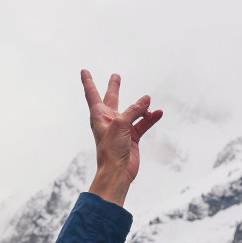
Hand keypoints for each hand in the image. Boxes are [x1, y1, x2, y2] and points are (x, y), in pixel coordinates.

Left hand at [80, 69, 162, 206]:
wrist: (117, 172)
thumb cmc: (111, 149)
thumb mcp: (121, 124)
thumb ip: (134, 110)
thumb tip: (147, 100)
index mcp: (99, 115)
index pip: (92, 93)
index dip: (88, 81)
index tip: (84, 70)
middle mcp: (109, 120)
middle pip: (112, 99)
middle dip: (114, 87)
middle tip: (116, 76)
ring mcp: (121, 128)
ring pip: (133, 111)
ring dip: (141, 107)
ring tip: (149, 101)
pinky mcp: (132, 137)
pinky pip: (143, 123)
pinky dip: (150, 119)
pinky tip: (158, 113)